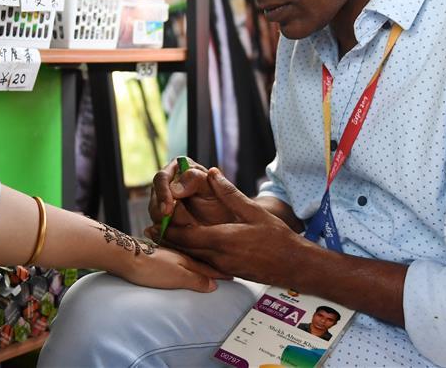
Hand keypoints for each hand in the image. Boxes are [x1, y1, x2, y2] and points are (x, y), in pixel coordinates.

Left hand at [112, 244, 228, 292]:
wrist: (124, 256)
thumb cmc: (149, 267)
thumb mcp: (177, 276)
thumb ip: (196, 280)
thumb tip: (214, 285)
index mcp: (187, 260)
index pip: (209, 268)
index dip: (221, 272)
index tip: (234, 274)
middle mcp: (179, 255)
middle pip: (201, 261)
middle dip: (213, 265)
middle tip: (226, 268)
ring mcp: (168, 254)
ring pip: (189, 259)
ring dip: (200, 262)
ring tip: (209, 266)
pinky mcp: (157, 256)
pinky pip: (178, 260)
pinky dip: (186, 262)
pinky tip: (183, 263)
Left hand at [148, 168, 313, 285]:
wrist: (295, 265)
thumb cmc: (277, 237)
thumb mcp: (254, 212)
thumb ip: (230, 193)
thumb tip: (213, 173)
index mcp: (222, 240)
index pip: (186, 235)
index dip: (168, 227)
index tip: (155, 218)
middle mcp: (219, 257)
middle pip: (185, 248)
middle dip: (168, 237)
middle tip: (150, 227)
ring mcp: (223, 267)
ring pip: (193, 256)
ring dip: (178, 246)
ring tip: (161, 235)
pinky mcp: (229, 271)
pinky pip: (204, 262)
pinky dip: (191, 254)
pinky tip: (187, 248)